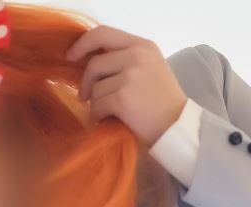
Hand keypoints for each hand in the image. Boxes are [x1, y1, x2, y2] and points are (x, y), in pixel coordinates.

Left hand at [69, 26, 187, 145]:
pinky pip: (98, 105)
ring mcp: (130, 75)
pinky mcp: (123, 97)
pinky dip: (98, 115)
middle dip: (86, 82)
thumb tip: (93, 61)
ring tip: (103, 112)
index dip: (83, 44)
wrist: (178, 128)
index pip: (103, 34)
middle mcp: (137, 55)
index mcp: (143, 45)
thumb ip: (127, 59)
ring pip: (96, 87)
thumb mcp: (151, 69)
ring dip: (95, 103)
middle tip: (84, 96)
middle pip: (95, 62)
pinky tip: (105, 120)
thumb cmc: (164, 104)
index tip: (72, 56)